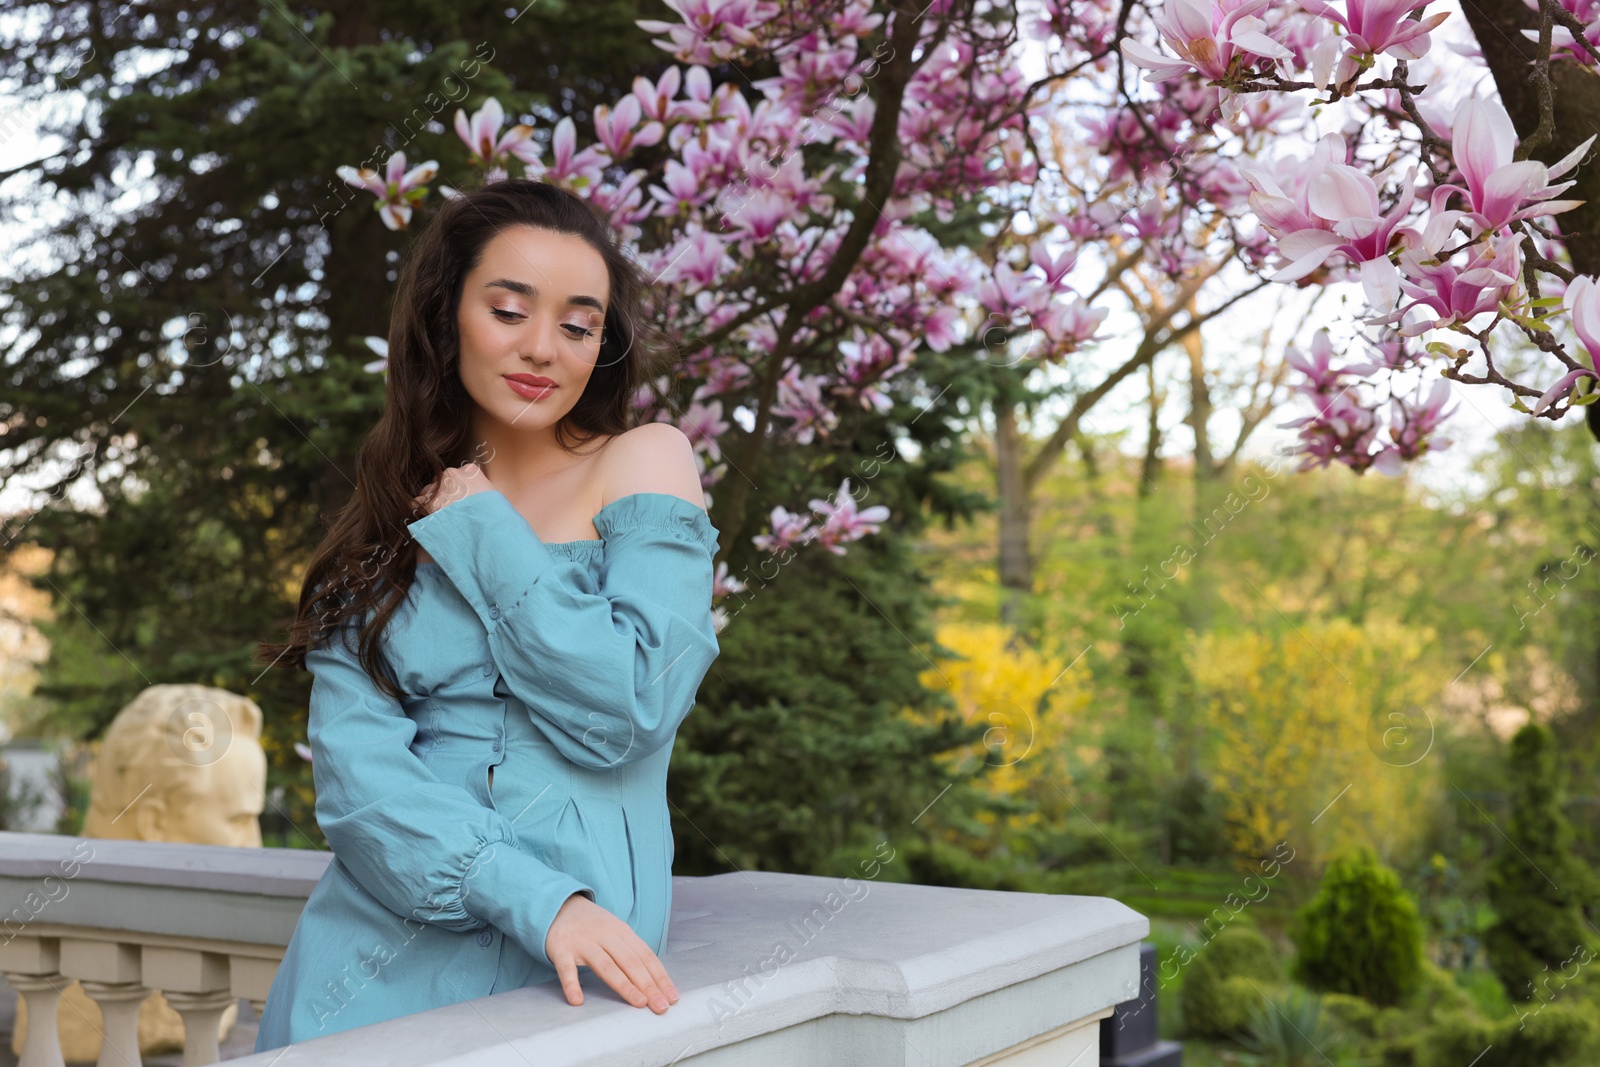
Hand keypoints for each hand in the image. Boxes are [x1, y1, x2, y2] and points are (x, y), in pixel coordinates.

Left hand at [412, 461, 495, 516]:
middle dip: (444, 493)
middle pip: (442, 481)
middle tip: (449, 509)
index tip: (461, 498)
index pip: (459, 475)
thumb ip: (481, 490)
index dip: (459, 488)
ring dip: (432, 501)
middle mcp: (451, 474)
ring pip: (429, 491)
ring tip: (440, 516)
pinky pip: (416, 502)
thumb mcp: (494, 496)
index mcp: (470, 470)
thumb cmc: (495, 514)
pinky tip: (423, 515)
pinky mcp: (429, 502)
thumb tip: (477, 498)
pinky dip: (418, 508)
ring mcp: (439, 487)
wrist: (487, 527)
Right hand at [545, 892, 679, 1013]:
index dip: (660, 977)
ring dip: (624, 985)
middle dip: (649, 985)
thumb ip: (631, 952)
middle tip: (661, 1007)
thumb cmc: (592, 925)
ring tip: (638, 1003)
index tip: (672, 997)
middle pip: (631, 962)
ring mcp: (583, 942)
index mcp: (622, 931)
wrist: (558, 904)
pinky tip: (577, 1000)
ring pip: (606, 966)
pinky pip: (566, 969)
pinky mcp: (561, 948)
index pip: (646, 956)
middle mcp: (605, 935)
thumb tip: (655, 981)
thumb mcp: (615, 931)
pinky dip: (571, 984)